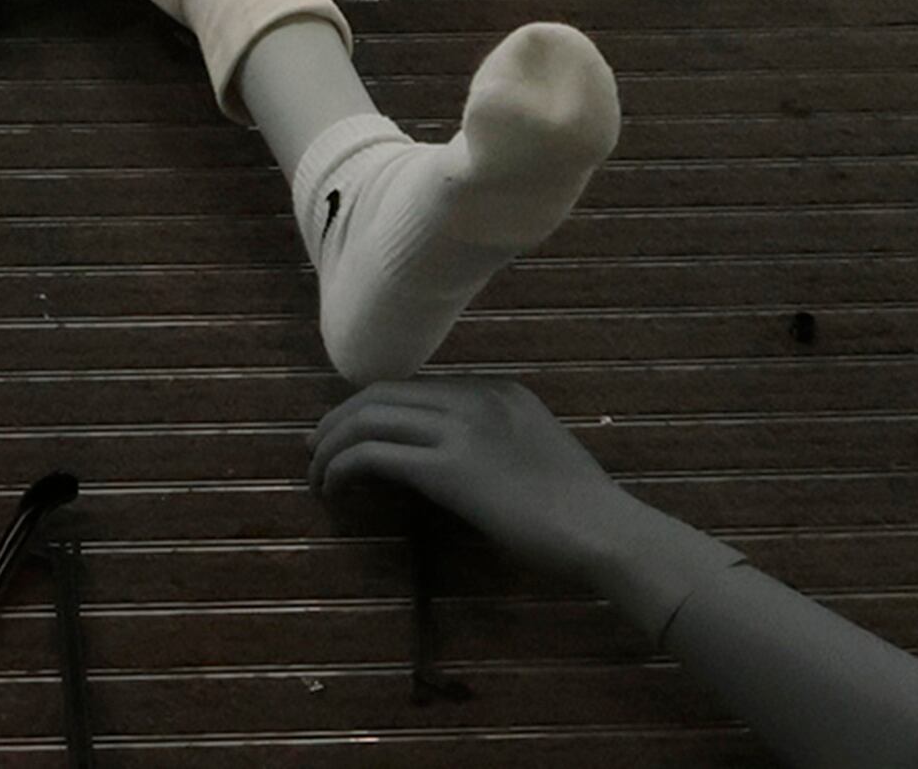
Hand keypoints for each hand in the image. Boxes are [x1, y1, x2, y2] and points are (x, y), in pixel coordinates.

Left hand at [305, 375, 621, 536]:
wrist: (602, 528)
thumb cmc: (579, 509)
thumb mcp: (533, 452)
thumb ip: (494, 443)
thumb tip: (452, 464)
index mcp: (495, 390)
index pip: (414, 389)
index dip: (372, 410)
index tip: (351, 435)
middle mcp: (473, 397)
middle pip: (381, 394)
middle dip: (339, 420)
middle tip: (315, 449)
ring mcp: (460, 428)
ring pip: (368, 418)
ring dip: (331, 446)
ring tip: (316, 475)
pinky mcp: (447, 468)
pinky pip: (373, 455)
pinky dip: (342, 467)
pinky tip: (335, 490)